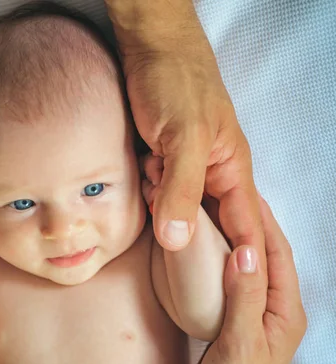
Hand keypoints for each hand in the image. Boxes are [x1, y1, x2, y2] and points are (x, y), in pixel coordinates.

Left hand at [107, 1, 263, 261]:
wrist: (147, 47)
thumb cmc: (177, 81)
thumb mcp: (185, 136)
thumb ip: (183, 188)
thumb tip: (179, 240)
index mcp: (231, 169)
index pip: (244, 225)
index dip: (242, 258)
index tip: (234, 294)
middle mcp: (210, 173)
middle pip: (207, 223)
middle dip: (190, 236)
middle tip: (176, 245)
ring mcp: (183, 168)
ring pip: (177, 209)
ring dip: (164, 212)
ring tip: (154, 198)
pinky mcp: (159, 162)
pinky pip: (156, 193)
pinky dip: (147, 195)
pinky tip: (140, 186)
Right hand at [184, 197, 306, 363]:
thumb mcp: (241, 342)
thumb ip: (245, 297)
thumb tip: (247, 249)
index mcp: (285, 312)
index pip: (277, 255)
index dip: (262, 221)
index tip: (245, 191)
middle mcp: (273, 310)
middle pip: (265, 256)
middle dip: (250, 224)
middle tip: (227, 195)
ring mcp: (253, 315)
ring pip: (246, 266)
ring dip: (233, 239)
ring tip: (214, 214)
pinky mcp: (233, 321)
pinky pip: (229, 282)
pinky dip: (218, 262)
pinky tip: (204, 252)